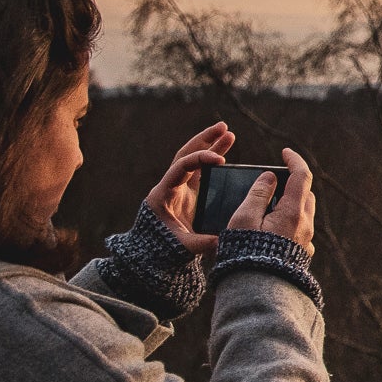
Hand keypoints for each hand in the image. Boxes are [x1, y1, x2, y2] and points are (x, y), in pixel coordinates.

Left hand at [145, 121, 234, 255]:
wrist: (152, 253)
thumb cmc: (162, 248)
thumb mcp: (182, 245)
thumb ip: (201, 242)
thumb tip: (223, 240)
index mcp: (164, 193)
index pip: (181, 167)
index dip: (200, 159)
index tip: (220, 159)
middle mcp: (171, 186)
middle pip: (186, 154)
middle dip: (205, 140)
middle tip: (223, 127)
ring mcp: (180, 188)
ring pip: (194, 160)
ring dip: (210, 146)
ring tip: (229, 133)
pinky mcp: (188, 193)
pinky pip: (200, 171)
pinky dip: (211, 161)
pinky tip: (226, 155)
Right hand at [228, 147, 316, 260]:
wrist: (256, 293)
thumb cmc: (245, 253)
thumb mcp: (244, 219)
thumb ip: (257, 194)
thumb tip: (270, 177)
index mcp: (293, 213)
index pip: (302, 176)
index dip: (294, 160)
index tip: (284, 152)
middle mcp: (305, 226)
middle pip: (305, 195)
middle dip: (291, 184)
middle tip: (271, 182)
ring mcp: (305, 242)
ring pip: (303, 213)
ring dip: (289, 205)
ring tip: (265, 207)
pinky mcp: (301, 255)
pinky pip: (298, 231)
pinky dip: (287, 222)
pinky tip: (268, 230)